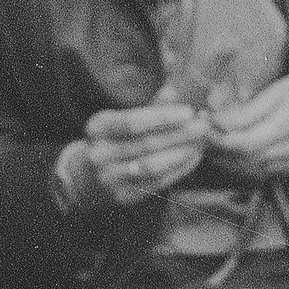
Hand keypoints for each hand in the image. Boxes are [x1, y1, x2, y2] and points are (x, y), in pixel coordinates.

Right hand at [58, 101, 207, 210]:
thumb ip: (149, 108)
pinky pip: (157, 183)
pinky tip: (193, 157)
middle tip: (204, 126)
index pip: (132, 122)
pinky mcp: (123, 196)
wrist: (85, 178)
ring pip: (152, 166)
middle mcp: (100, 154)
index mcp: (98, 128)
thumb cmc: (112, 140)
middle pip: (145, 144)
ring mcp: (110, 178)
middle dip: (179, 134)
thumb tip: (174, 92)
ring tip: (201, 143)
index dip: (162, 117)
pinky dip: (179, 170)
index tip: (188, 112)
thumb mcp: (121, 120)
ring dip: (181, 154)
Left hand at [204, 67, 288, 180]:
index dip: (219, 135)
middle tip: (201, 133)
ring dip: (226, 157)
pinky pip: (262, 172)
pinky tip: (233, 151)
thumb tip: (217, 119)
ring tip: (212, 140)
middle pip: (246, 157)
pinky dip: (243, 164)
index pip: (245, 140)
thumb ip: (248, 108)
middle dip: (218, 146)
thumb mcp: (277, 89)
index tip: (203, 122)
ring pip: (251, 167)